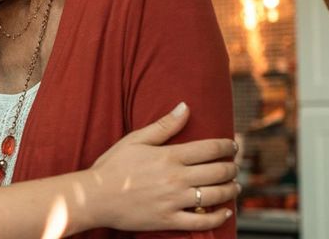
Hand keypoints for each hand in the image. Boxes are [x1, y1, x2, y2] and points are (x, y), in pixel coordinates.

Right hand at [80, 102, 238, 231]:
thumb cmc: (112, 167)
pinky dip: (218, 217)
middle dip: (232, 167)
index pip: (210, 148)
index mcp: (169, 156)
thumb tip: (185, 106)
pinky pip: (202, 221)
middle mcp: (176, 178)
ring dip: (230, 190)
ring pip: (215, 195)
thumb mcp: (135, 140)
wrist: (94, 197)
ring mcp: (174, 201)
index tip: (233, 146)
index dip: (227, 146)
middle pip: (218, 171)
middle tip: (234, 166)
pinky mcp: (169, 220)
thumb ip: (163, 125)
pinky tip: (224, 211)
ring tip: (233, 186)